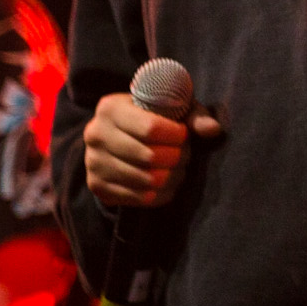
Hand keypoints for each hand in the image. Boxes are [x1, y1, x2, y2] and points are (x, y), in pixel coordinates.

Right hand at [82, 93, 221, 208]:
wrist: (116, 136)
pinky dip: (161, 194)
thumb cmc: (149, 116)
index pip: (150, 128)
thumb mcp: (169, 107)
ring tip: (179, 169)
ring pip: (145, 180)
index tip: (185, 135)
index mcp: (110, 108)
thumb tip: (213, 129)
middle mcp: (95, 134)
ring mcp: (93, 163)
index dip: (176, 135)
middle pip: (148, 156)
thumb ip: (192, 115)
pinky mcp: (97, 187)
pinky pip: (138, 198)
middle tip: (185, 155)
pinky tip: (169, 184)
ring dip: (171, 177)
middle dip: (176, 157)